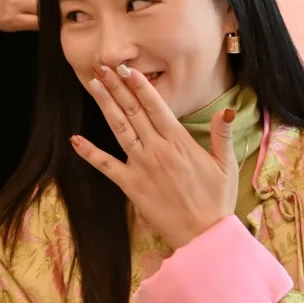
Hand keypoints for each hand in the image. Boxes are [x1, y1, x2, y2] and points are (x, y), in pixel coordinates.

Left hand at [70, 64, 237, 249]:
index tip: (127, 69)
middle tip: (102, 67)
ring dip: (105, 106)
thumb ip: (223, 134)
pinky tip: (75, 139)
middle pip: (133, 112)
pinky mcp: (131, 185)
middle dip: (117, 88)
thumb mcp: (226, 164)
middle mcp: (157, 149)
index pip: (156, 106)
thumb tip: (228, 109)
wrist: (204, 235)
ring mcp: (141, 167)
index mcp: (179, 142)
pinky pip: (106, 165)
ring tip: (93, 85)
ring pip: (119, 129)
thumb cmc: (217, 199)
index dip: (140, 86)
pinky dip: (90, 153)